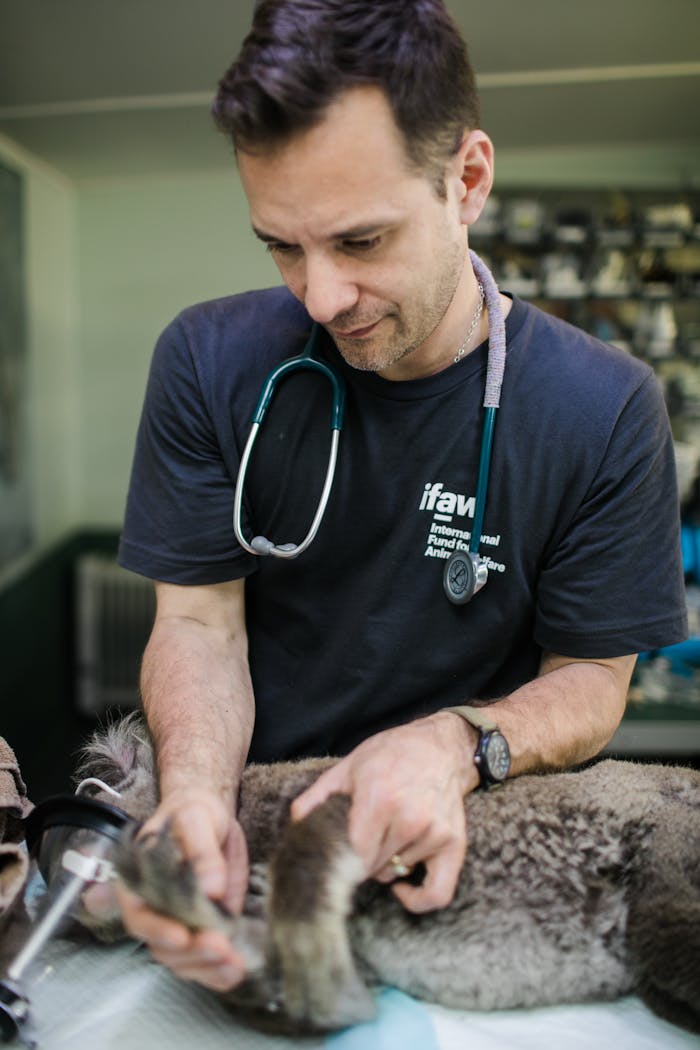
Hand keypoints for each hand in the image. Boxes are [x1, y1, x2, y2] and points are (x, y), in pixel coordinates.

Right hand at [117, 788, 248, 990]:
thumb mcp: (195, 818)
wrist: (211, 817)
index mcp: (139, 881)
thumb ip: (201, 850)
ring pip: (183, 958)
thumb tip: (211, 888)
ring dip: (207, 967)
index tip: (182, 937)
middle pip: (162, 945)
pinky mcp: (203, 928)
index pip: (139, 915)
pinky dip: (218, 971)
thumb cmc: (193, 812)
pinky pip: (204, 958)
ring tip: (233, 965)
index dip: (157, 930)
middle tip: (219, 947)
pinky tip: (234, 972)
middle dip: (190, 953)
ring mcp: (179, 922)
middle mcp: (155, 908)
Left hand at [290, 712, 477, 912]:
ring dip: (385, 865)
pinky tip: (401, 887)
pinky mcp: (454, 844)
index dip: (339, 860)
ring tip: (384, 836)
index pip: (352, 856)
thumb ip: (317, 797)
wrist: (441, 747)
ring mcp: (434, 833)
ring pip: (394, 874)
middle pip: (371, 868)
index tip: (333, 856)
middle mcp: (409, 819)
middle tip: (360, 838)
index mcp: (378, 798)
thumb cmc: (392, 754)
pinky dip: (416, 899)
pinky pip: (437, 893)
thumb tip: (295, 825)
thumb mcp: (348, 766)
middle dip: (359, 860)